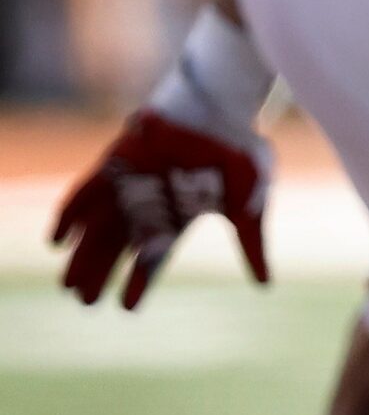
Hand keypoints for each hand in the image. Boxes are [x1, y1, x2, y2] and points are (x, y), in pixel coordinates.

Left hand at [51, 108, 270, 308]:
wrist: (219, 106)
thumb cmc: (239, 152)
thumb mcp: (250, 206)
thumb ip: (252, 246)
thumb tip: (265, 285)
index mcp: (179, 216)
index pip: (154, 257)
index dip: (139, 282)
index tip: (127, 307)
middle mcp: (149, 204)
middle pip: (118, 248)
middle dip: (101, 275)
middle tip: (87, 301)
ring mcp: (129, 186)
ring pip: (97, 230)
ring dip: (82, 258)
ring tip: (69, 286)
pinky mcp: (114, 165)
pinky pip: (84, 195)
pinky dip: (69, 218)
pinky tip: (58, 242)